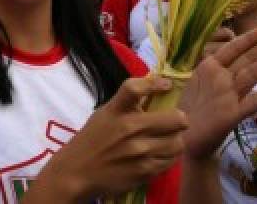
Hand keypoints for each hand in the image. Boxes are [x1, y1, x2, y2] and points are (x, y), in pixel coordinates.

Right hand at [36, 76, 187, 199]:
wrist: (78, 172)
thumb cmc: (92, 139)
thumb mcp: (105, 114)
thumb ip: (128, 104)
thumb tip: (158, 91)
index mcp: (116, 111)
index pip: (135, 89)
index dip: (155, 83)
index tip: (166, 85)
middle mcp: (130, 129)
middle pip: (176, 119)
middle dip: (178, 119)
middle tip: (173, 121)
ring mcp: (140, 152)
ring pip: (178, 143)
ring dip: (174, 140)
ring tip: (165, 140)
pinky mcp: (145, 171)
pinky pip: (170, 161)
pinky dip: (167, 157)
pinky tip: (157, 154)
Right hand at [178, 25, 256, 158]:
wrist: (182, 135)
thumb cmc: (190, 106)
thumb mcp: (198, 81)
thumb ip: (215, 69)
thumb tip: (234, 56)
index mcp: (207, 67)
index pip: (234, 48)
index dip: (252, 38)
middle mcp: (217, 77)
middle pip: (247, 58)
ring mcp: (225, 95)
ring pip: (251, 74)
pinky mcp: (231, 114)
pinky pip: (254, 103)